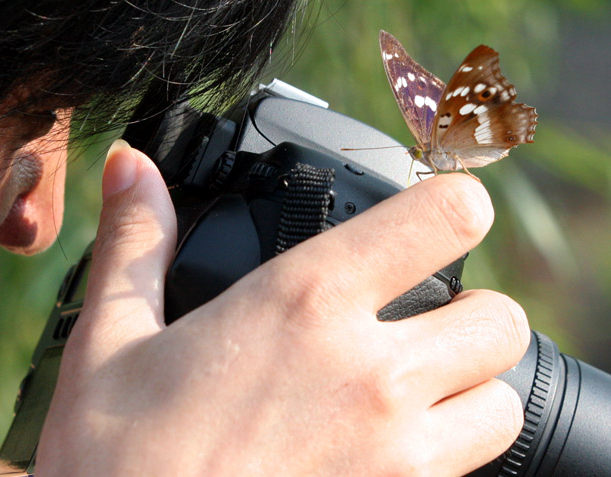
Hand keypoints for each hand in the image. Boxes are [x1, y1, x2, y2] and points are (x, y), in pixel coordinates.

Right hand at [37, 141, 528, 475]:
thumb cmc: (114, 469)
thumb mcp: (108, 350)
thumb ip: (136, 245)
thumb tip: (130, 164)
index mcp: (308, 303)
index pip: (448, 215)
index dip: (457, 207)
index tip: (440, 218)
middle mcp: (373, 374)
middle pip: (502, 318)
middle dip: (474, 317)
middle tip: (427, 327)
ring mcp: (400, 454)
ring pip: (502, 405)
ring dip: (474, 395)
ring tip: (420, 397)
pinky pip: (470, 472)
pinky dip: (449, 459)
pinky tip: (387, 458)